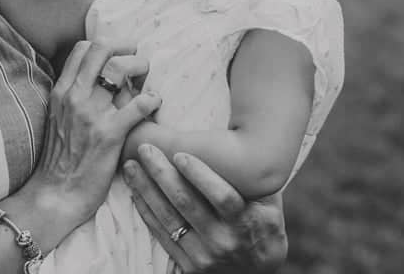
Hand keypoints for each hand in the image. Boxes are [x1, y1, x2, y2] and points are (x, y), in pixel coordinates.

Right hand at [20, 41, 159, 245]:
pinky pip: (138, 104)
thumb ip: (74, 96)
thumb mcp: (59, 118)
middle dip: (126, 48)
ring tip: (147, 79)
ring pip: (120, 68)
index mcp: (62, 91)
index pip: (83, 48)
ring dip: (140, 67)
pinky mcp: (110, 134)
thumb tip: (96, 79)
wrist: (56, 195)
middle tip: (138, 62)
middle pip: (102, 48)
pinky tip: (155, 104)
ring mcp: (91, 114)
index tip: (121, 54)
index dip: (108, 45)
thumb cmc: (61, 159)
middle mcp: (75, 96)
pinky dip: (152, 99)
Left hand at [124, 145, 286, 272]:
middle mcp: (223, 241)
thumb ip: (257, 181)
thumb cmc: (264, 230)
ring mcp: (203, 257)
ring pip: (168, 218)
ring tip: (132, 166)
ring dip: (146, 190)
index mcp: (245, 223)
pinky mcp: (188, 267)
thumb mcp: (270, 207)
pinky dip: (147, 212)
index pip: (222, 196)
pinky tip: (136, 192)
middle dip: (162, 173)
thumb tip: (247, 143)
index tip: (180, 153)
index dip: (200, 175)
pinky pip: (162, 236)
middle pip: (187, 204)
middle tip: (145, 150)